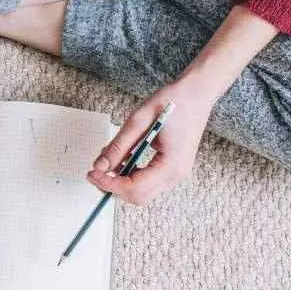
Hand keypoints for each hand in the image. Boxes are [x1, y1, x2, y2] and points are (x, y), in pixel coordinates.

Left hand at [87, 79, 218, 204]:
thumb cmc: (174, 101)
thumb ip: (118, 146)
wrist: (198, 93)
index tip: (92, 173)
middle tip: (94, 171)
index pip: (134, 188)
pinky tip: (121, 159)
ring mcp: (176, 174)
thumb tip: (99, 166)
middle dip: (113, 187)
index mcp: (171, 165)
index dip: (109, 183)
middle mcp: (176, 175)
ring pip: (141, 192)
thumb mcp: (139, 120)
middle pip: (138, 196)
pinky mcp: (172, 169)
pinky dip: (130, 175)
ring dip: (120, 182)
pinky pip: (147, 182)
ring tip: (107, 161)